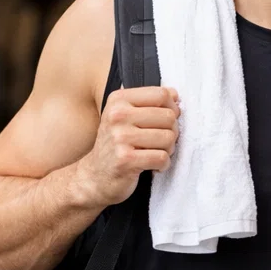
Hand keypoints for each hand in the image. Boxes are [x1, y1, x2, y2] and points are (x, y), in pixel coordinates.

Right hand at [78, 86, 179, 205]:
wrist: (96, 175)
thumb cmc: (116, 144)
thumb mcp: (126, 116)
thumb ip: (150, 102)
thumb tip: (174, 94)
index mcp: (119, 100)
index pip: (161, 94)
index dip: (172, 108)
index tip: (165, 121)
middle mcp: (117, 116)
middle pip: (168, 117)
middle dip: (172, 132)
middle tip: (160, 142)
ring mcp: (120, 138)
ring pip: (169, 138)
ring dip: (168, 149)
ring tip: (155, 153)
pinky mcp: (126, 159)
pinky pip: (162, 158)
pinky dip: (163, 164)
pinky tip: (153, 166)